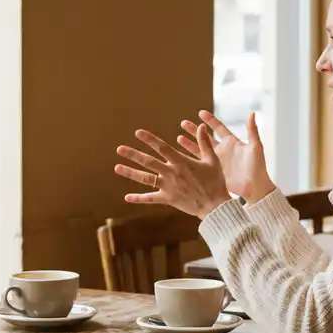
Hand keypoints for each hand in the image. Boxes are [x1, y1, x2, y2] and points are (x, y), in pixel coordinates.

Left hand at [114, 125, 231, 218]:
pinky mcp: (168, 199)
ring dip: (130, 172)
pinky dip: (139, 198)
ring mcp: (168, 187)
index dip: (149, 139)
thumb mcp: (212, 160)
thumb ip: (204, 143)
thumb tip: (201, 126)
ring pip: (145, 178)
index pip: (162, 148)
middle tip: (119, 149)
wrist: (215, 206)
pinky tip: (127, 197)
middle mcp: (171, 173)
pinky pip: (151, 198)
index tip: (138, 133)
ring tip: (117, 167)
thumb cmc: (215, 182)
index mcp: (181, 162)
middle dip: (133, 154)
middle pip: (148, 162)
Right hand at [177, 111, 274, 203]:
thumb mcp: (256, 147)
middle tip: (183, 123)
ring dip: (189, 144)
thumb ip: (252, 130)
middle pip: (205, 136)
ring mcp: (217, 160)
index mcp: (232, 142)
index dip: (210, 120)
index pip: (219, 127)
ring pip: (200, 149)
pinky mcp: (214, 170)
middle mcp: (223, 149)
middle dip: (194, 130)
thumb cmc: (258, 167)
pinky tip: (182, 156)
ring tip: (178, 138)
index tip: (200, 113)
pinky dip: (191, 159)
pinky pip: (200, 163)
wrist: (255, 187)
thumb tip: (252, 113)